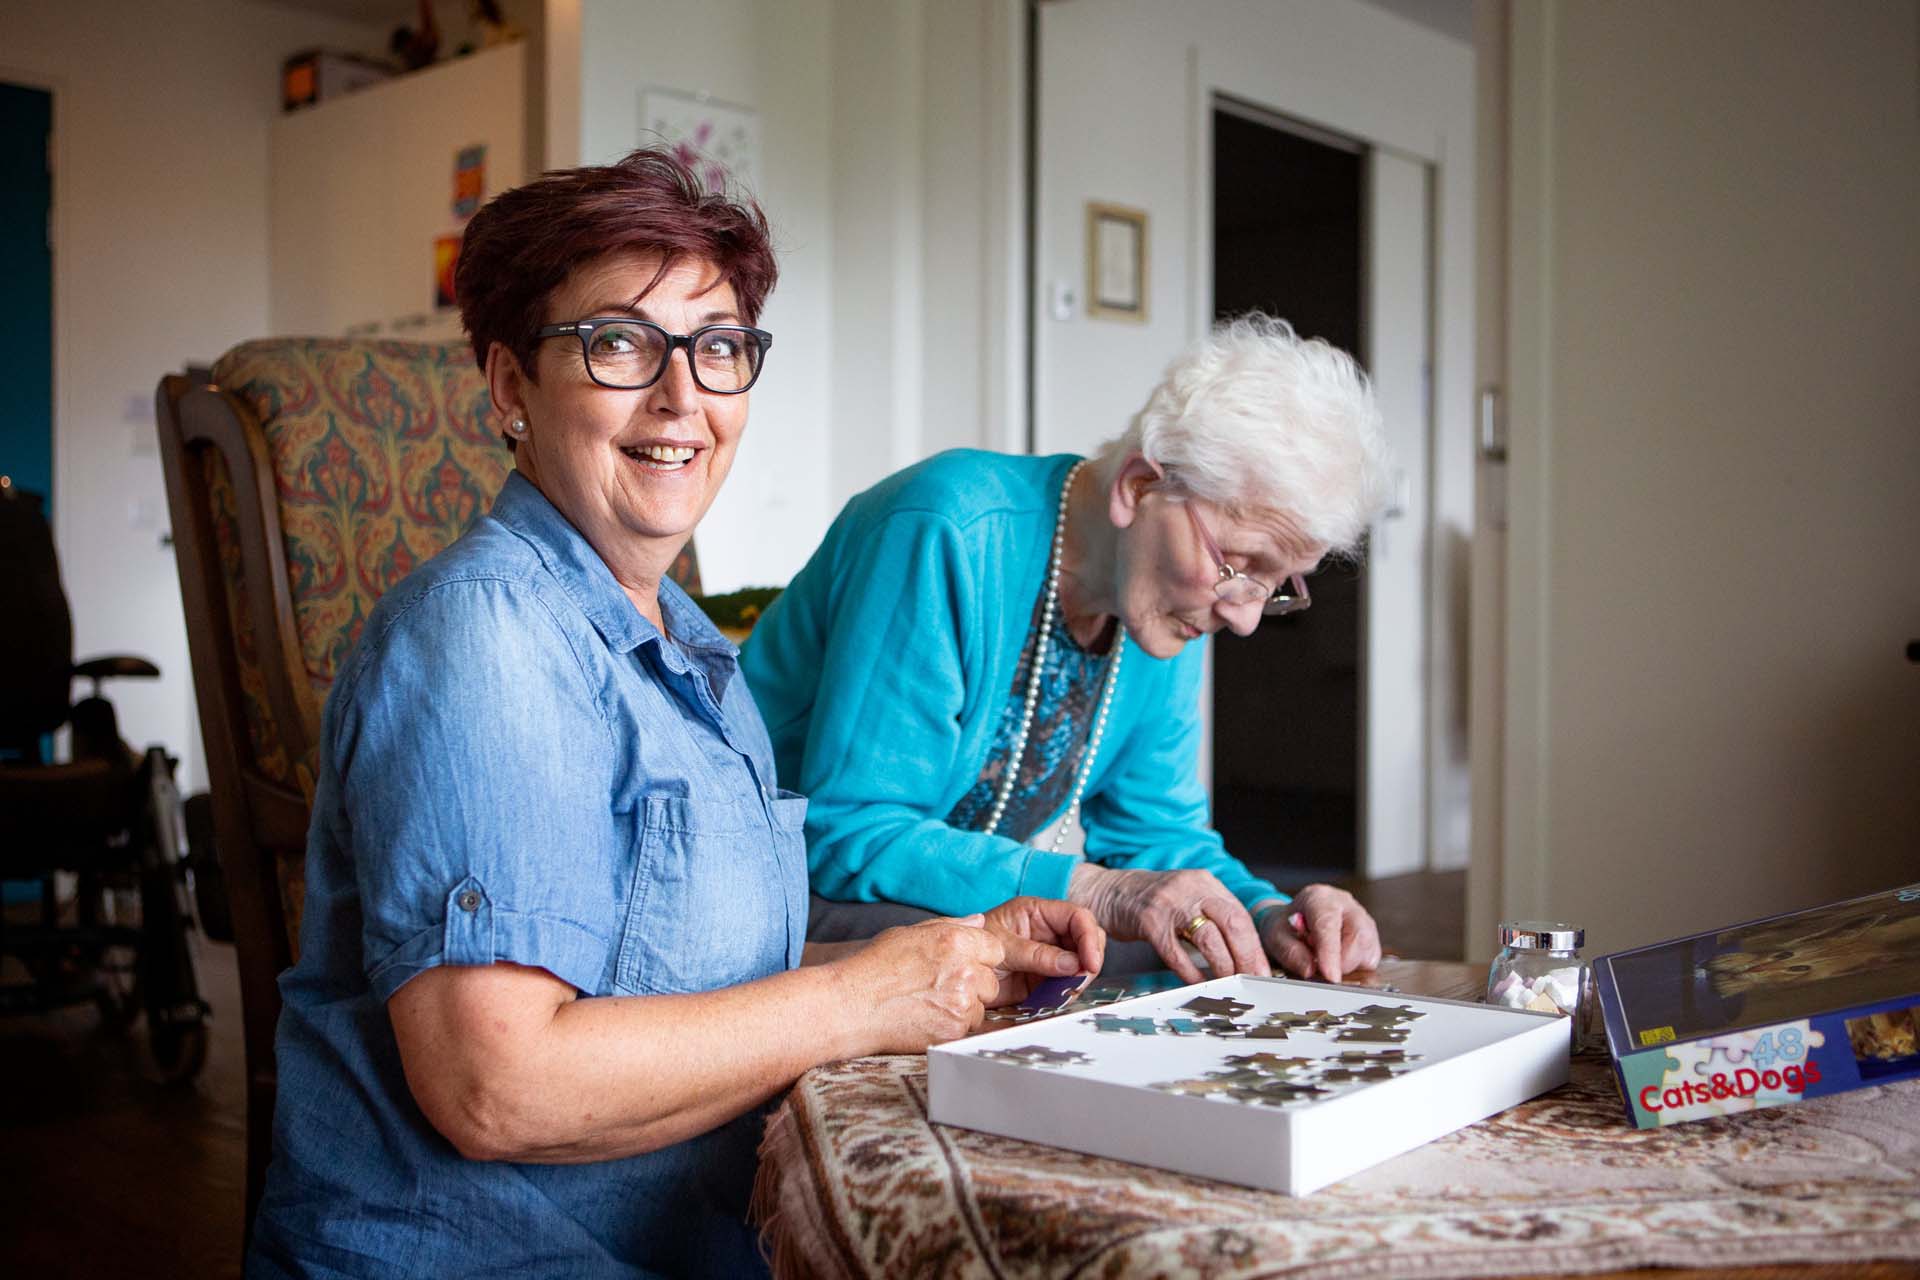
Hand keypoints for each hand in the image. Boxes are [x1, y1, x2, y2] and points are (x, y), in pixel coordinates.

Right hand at [834, 915, 1005, 1053]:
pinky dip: (953, 1026)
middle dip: (974, 985)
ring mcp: (962, 1003)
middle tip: (941, 988)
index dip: (980, 958)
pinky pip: (969, 1028)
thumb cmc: (875, 967)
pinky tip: (928, 1018)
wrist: (853, 1006)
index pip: (996, 949)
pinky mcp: (955, 1030)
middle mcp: (965, 970)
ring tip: (930, 1004)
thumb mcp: (910, 933)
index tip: (962, 966)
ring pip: (982, 1007)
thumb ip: (951, 925)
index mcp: (956, 941)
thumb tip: (979, 922)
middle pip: (992, 981)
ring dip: (965, 1007)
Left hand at [979, 896, 1106, 1005]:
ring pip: (1080, 965)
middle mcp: (1047, 932)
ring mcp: (1048, 956)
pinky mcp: (1044, 980)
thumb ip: (1036, 954)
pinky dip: (1066, 994)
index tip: (1090, 962)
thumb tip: (1072, 963)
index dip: (1089, 937)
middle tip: (1080, 980)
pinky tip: (1056, 999)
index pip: (1077, 917)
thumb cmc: (969, 946)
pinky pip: (1065, 985)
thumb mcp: (1002, 946)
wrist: (953, 973)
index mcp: (1038, 913)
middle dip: (1088, 959)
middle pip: (1086, 940)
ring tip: (1064, 992)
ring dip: (1078, 979)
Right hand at [1068, 864, 1268, 983]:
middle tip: (1252, 980)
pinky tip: (1198, 983)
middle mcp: (1190, 889)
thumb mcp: (1186, 896)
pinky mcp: (1148, 921)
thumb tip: (1243, 951)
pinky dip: (1190, 971)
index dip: (1254, 946)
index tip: (1262, 971)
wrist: (1109, 891)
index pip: (1240, 915)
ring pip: (1208, 938)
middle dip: (1246, 956)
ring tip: (1229, 984)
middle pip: (1232, 923)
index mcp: (1205, 883)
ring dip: (1223, 966)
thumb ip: (1212, 914)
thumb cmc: (1151, 901)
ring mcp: (1169, 904)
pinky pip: (1175, 952)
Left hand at [1256, 885, 1382, 982]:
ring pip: (1368, 950)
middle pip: (1358, 937)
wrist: (1293, 921)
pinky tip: (1337, 960)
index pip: (1328, 925)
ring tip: (1324, 958)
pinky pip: (1370, 959)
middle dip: (1340, 961)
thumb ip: (1290, 952)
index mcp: (1319, 898)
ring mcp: (1363, 919)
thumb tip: (1310, 970)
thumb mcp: (1276, 937)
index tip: (1330, 976)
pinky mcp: (1371, 937)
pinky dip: (1354, 967)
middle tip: (1319, 966)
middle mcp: (1346, 904)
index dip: (1330, 953)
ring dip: (1346, 965)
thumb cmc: (1286, 927)